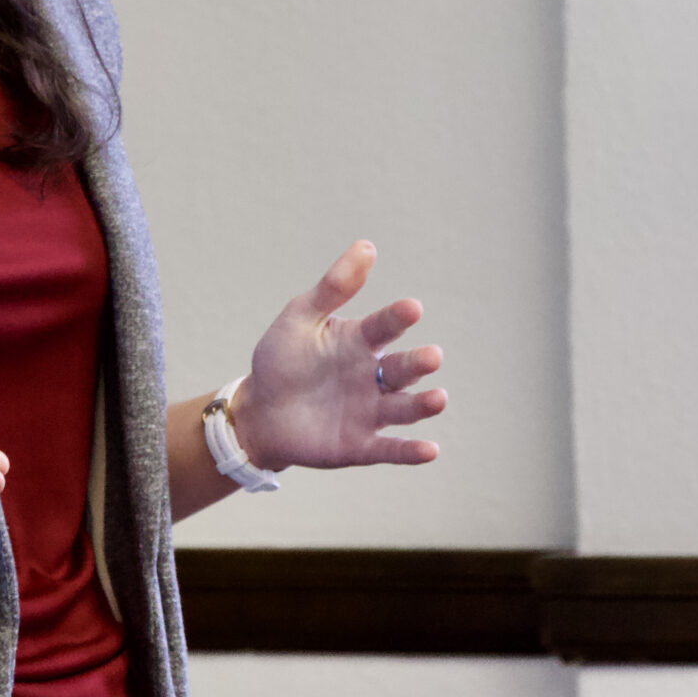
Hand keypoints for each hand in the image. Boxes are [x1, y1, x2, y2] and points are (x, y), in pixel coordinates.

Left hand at [234, 240, 446, 471]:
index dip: (397, 319)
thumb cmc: (281, 360)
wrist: (258, 413)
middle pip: (402, 369)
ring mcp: (370, 412)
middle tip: (433, 357)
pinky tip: (430, 450)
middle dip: (418, 364)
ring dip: (422, 405)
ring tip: (438, 398)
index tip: (411, 309)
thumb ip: (333, 287)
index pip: (384, 326)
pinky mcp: (360, 445)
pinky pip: (389, 448)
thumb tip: (367, 245)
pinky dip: (410, 451)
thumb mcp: (300, 318)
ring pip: (403, 408)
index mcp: (361, 342)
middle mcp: (373, 376)